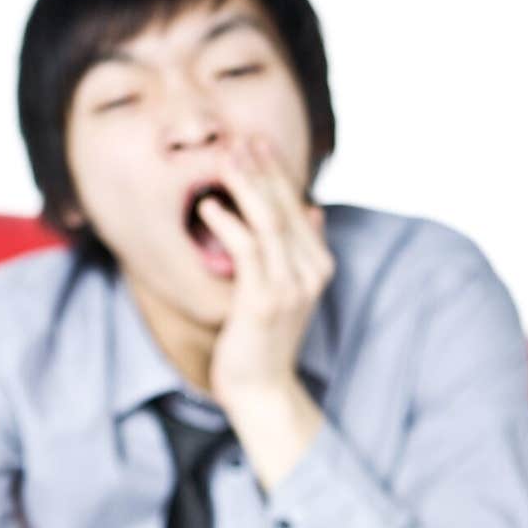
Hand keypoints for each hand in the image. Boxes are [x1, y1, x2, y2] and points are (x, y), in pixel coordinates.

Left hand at [198, 134, 335, 405]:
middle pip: (285, 207)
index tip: (256, 142)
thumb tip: (312, 210)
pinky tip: (208, 207)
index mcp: (318, 265)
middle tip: (239, 138)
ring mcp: (290, 287)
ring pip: (268, 221)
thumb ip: (300, 251)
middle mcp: (310, 272)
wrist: (262, 389)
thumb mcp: (289, 291)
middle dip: (261, 169)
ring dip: (245, 186)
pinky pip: (247, 251)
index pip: (297, 206)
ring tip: (223, 159)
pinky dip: (228, 224)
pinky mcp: (264, 301)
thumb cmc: (265, 340)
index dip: (277, 172)